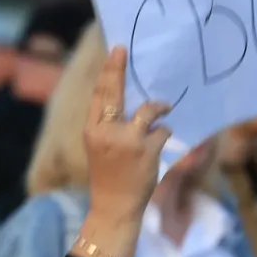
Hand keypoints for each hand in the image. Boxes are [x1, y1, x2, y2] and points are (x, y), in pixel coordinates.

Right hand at [80, 47, 171, 256]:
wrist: (114, 206)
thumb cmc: (109, 174)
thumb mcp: (99, 146)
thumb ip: (108, 124)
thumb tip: (125, 98)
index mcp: (92, 130)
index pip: (99, 95)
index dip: (107, 72)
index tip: (115, 53)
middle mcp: (106, 132)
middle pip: (114, 93)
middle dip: (117, 69)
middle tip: (121, 50)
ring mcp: (127, 140)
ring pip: (148, 111)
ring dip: (159, 109)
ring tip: (164, 109)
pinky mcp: (146, 150)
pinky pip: (162, 131)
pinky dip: (164, 133)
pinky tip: (161, 142)